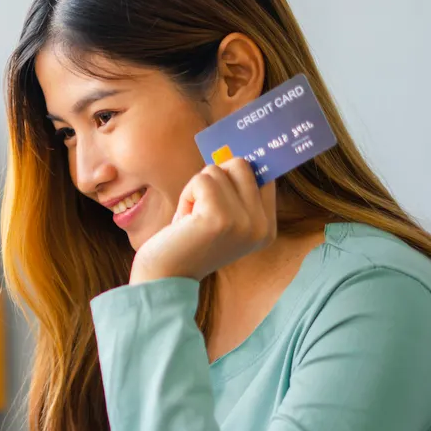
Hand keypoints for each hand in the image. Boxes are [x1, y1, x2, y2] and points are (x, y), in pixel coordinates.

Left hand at [130, 157, 276, 283]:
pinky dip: (186, 195)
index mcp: (266, 228)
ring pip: (218, 170)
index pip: (263, 175)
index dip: (236, 174)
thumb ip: (236, 192)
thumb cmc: (186, 243)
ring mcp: (244, 223)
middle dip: (212, 180)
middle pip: (241, 165)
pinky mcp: (220, 218)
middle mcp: (261, 227)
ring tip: (190, 219)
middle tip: (199, 209)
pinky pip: (202, 180)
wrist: (163, 277)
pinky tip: (183, 221)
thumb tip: (236, 153)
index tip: (220, 184)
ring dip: (196, 189)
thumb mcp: (221, 219)